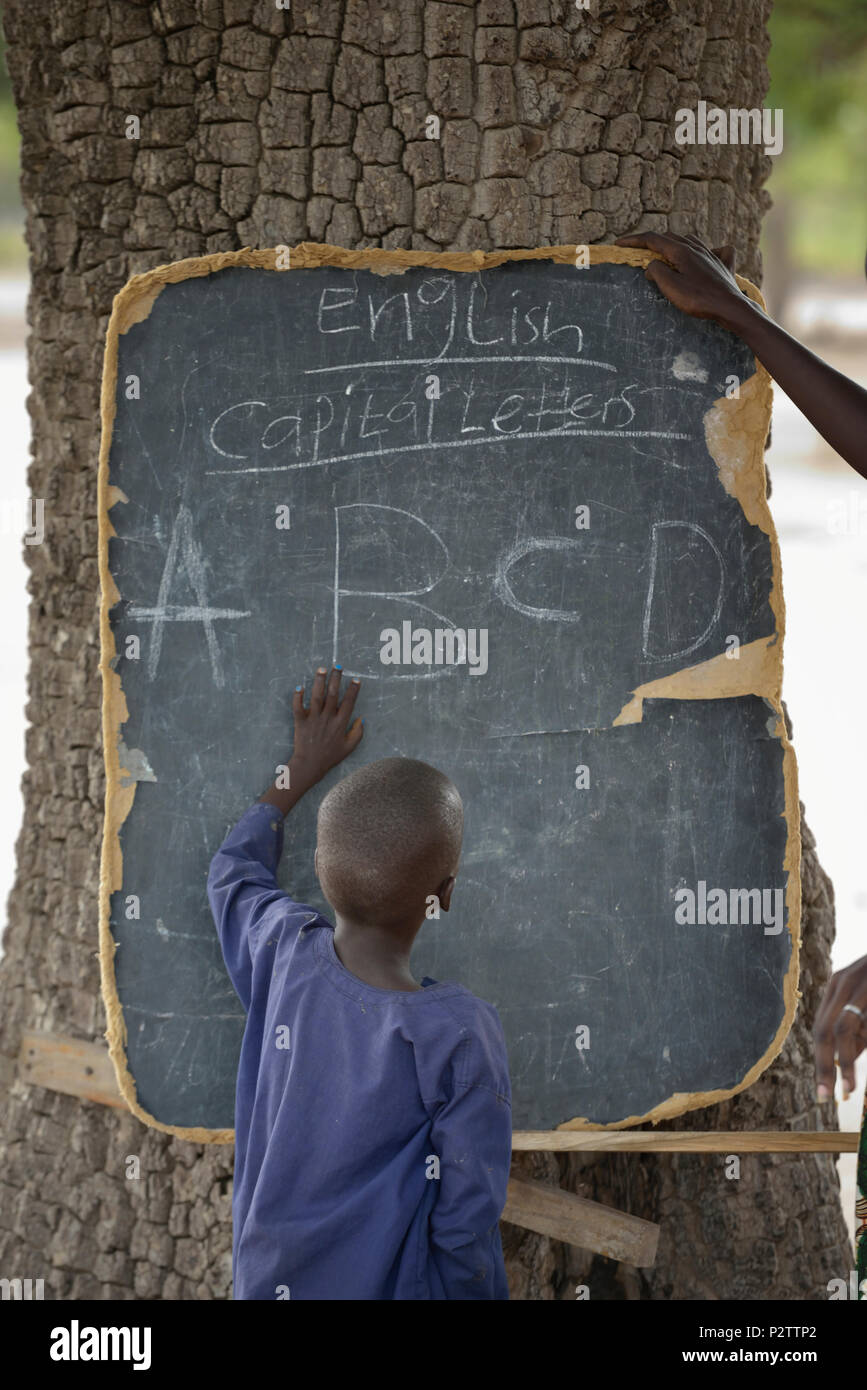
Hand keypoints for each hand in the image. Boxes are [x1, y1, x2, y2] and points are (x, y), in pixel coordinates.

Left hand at [259, 666, 362, 813]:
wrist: (310, 765)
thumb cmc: (330, 757)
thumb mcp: (349, 747)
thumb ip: (357, 732)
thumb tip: (361, 718)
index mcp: (341, 723)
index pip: (349, 702)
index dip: (353, 690)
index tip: (356, 680)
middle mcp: (328, 718)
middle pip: (333, 694)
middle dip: (336, 679)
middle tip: (338, 667)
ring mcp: (314, 719)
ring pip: (317, 696)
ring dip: (319, 682)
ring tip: (321, 669)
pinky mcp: (301, 722)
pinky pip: (298, 707)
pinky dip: (298, 697)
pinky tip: (300, 687)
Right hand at [615, 231, 749, 331]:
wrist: (729, 307)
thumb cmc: (698, 299)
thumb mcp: (671, 287)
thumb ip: (657, 271)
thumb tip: (651, 265)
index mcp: (680, 250)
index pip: (652, 239)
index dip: (634, 240)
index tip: (619, 243)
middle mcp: (696, 247)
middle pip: (670, 237)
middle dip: (653, 242)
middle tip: (640, 250)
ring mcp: (711, 254)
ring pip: (690, 240)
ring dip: (675, 244)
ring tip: (667, 252)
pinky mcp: (723, 265)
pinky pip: (718, 250)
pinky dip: (710, 249)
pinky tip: (710, 253)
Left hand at [813, 953, 866, 1101]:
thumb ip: (860, 1034)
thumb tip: (843, 1066)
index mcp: (839, 986)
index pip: (821, 1028)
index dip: (821, 1060)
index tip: (824, 1090)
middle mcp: (844, 982)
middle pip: (824, 1029)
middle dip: (823, 1066)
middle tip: (825, 1096)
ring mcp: (860, 984)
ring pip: (840, 1029)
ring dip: (841, 1063)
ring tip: (847, 1090)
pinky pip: (860, 1025)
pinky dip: (857, 1050)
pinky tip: (858, 1069)